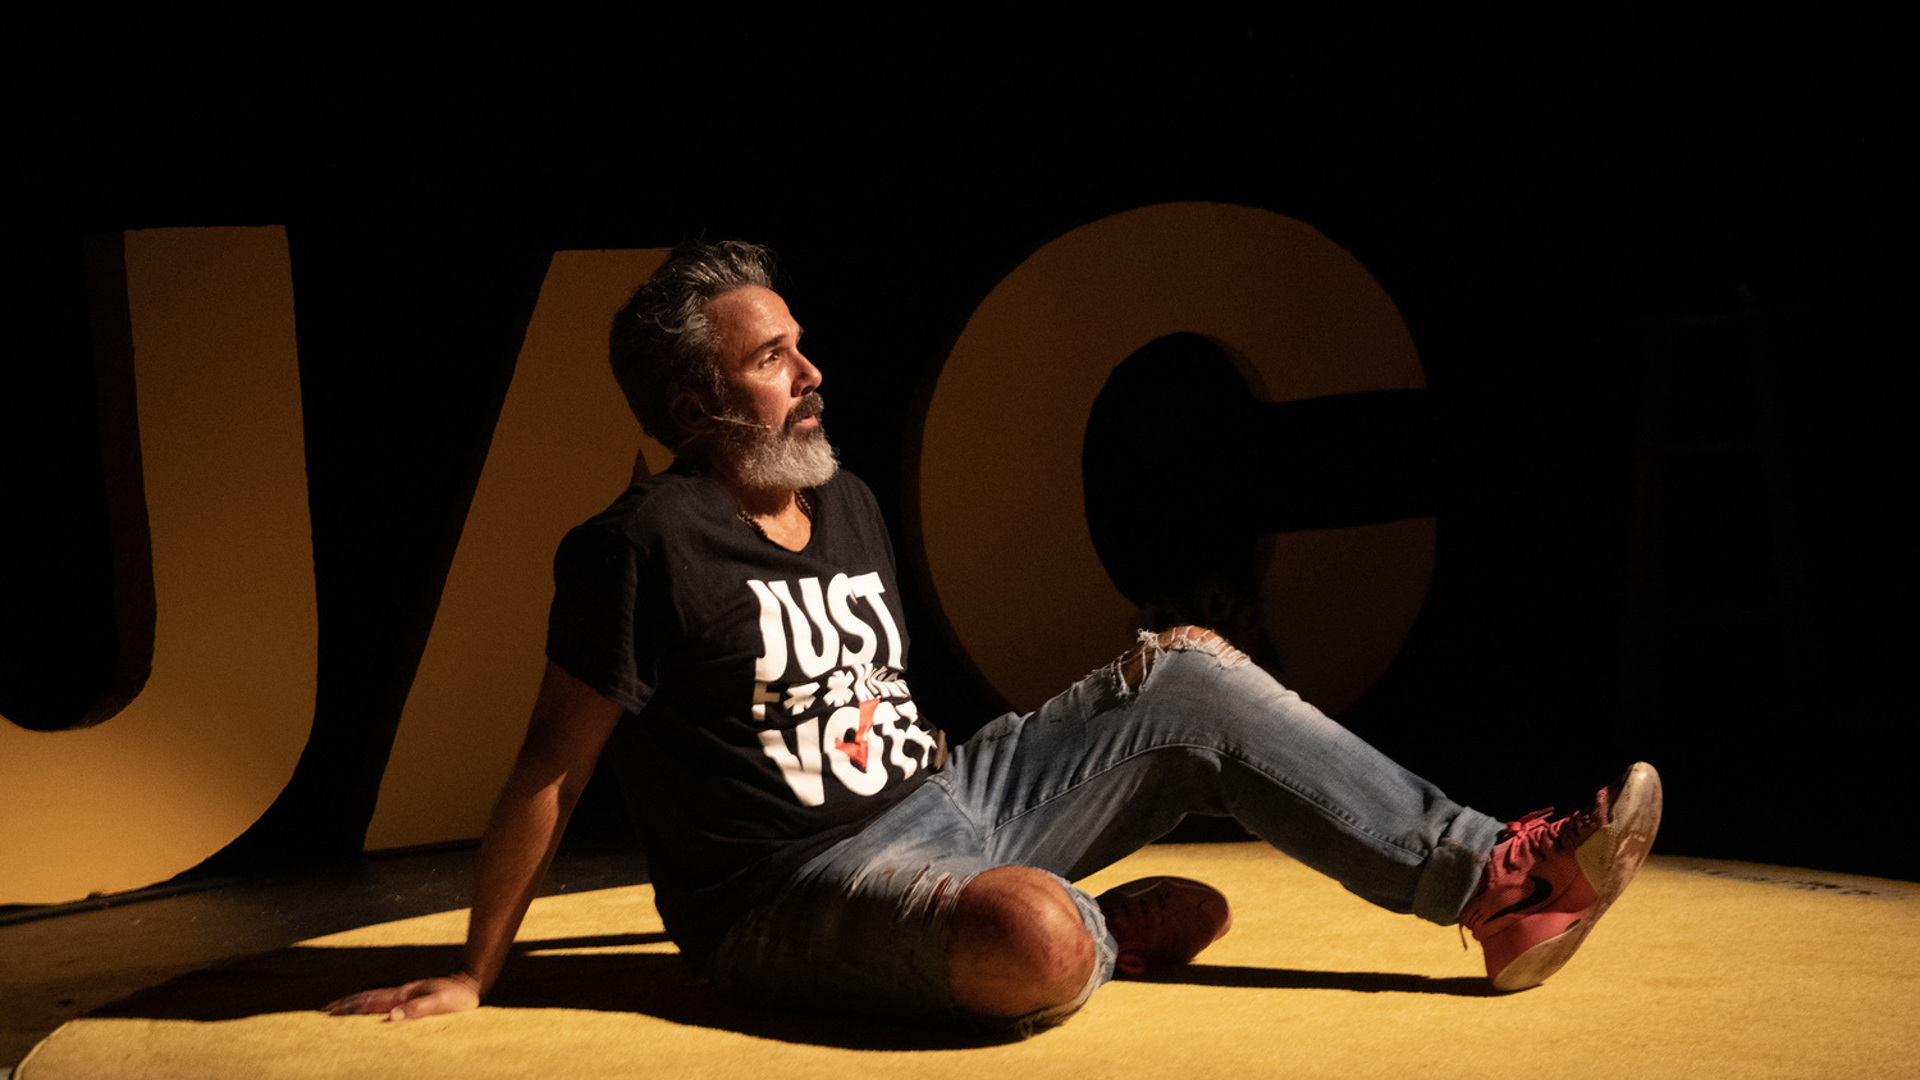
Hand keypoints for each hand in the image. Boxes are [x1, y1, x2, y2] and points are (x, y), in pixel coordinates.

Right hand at [323, 973, 481, 1021]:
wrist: (471, 982)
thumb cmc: (459, 997)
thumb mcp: (441, 1003)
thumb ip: (418, 1009)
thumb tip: (391, 1017)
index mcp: (403, 995)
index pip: (370, 1001)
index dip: (349, 1007)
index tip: (329, 1012)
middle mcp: (401, 993)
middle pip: (367, 998)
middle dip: (345, 1004)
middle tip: (324, 1010)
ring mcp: (405, 994)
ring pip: (374, 999)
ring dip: (355, 1004)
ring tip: (338, 1009)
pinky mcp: (411, 997)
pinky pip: (384, 1002)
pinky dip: (370, 1006)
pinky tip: (369, 1011)